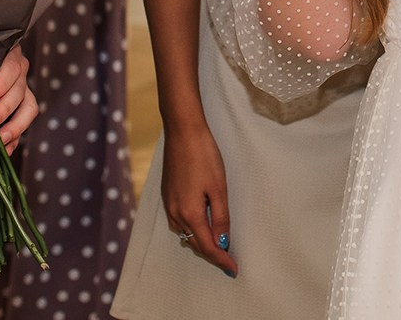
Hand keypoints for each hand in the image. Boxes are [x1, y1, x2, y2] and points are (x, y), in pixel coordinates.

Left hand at [0, 45, 38, 152]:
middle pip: (19, 91)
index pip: (11, 68)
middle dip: (4, 109)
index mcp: (8, 56)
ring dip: (15, 126)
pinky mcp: (23, 108)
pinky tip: (3, 149)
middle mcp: (20, 73)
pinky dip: (15, 138)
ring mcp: (24, 90)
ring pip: (29, 108)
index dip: (0, 84)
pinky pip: (24, 124)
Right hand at [161, 121, 237, 276]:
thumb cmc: (204, 156)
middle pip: (195, 243)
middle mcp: (175, 213)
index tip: (233, 269)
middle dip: (212, 254)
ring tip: (218, 246)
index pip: (208, 247)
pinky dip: (191, 229)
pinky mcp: (167, 195)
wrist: (182, 132)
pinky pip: (179, 222)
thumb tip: (222, 242)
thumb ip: (220, 218)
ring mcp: (168, 204)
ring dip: (201, 242)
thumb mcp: (218, 188)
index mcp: (190, 213)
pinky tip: (201, 225)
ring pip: (185, 234)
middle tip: (229, 260)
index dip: (221, 260)